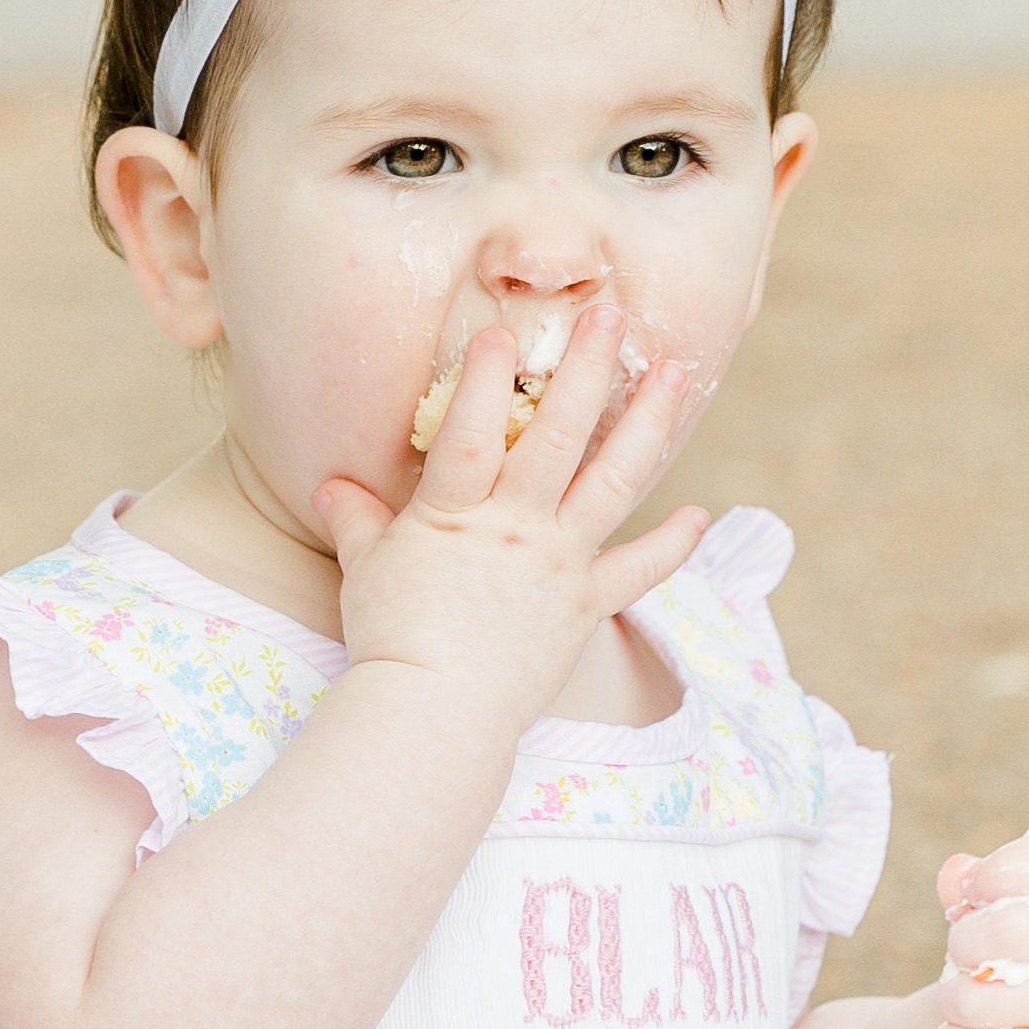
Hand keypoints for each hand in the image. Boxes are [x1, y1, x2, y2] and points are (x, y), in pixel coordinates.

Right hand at [312, 298, 707, 732]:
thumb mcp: (364, 568)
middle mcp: (518, 526)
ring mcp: (559, 562)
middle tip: (611, 315)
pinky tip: (699, 514)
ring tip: (675, 375)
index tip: (504, 331)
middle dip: (587, 369)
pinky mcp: (586, 605)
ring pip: (612, 480)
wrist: (437, 713)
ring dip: (647, 424)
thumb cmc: (392, 638)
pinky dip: (672, 544)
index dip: (484, 379)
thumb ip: (355, 518)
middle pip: (557, 434)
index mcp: (456, 512)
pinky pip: (638, 570)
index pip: (469, 430)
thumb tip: (328, 486)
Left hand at [927, 828, 1028, 1028]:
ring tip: (965, 998)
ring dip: (951, 998)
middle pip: (1010, 931)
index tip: (978, 888)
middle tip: (961, 953)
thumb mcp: (990, 909)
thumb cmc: (1008, 953)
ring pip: (977, 999)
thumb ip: (969, 884)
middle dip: (963, 943)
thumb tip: (957, 874)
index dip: (1005, 870)